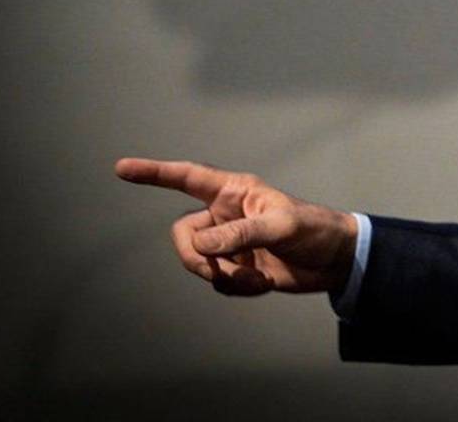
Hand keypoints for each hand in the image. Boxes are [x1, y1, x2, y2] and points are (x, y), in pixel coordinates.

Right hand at [115, 158, 357, 295]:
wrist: (335, 261)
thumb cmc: (315, 230)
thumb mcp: (282, 227)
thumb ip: (241, 234)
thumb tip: (202, 246)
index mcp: (234, 192)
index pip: (187, 178)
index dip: (154, 173)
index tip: (122, 169)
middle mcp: (226, 215)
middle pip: (183, 236)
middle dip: (196, 258)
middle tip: (219, 271)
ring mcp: (229, 243)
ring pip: (198, 263)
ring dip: (224, 277)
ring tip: (256, 277)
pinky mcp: (236, 267)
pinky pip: (218, 283)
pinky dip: (237, 288)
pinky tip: (263, 282)